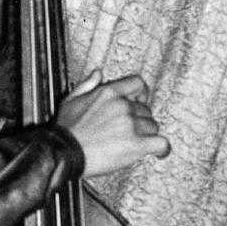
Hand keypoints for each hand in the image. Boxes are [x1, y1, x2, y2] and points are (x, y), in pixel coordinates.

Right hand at [55, 71, 170, 175]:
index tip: (140, 102)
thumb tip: (98, 72)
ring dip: (146, 135)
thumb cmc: (66, 130)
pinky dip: (162, 149)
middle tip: (128, 131)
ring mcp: (131, 125)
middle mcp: (123, 106)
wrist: (64, 153)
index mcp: (109, 92)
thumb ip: (88, 84)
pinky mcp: (136, 144)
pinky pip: (161, 143)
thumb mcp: (71, 100)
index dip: (142, 93)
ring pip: (153, 126)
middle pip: (146, 110)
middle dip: (139, 120)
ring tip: (134, 143)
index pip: (138, 83)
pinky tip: (159, 153)